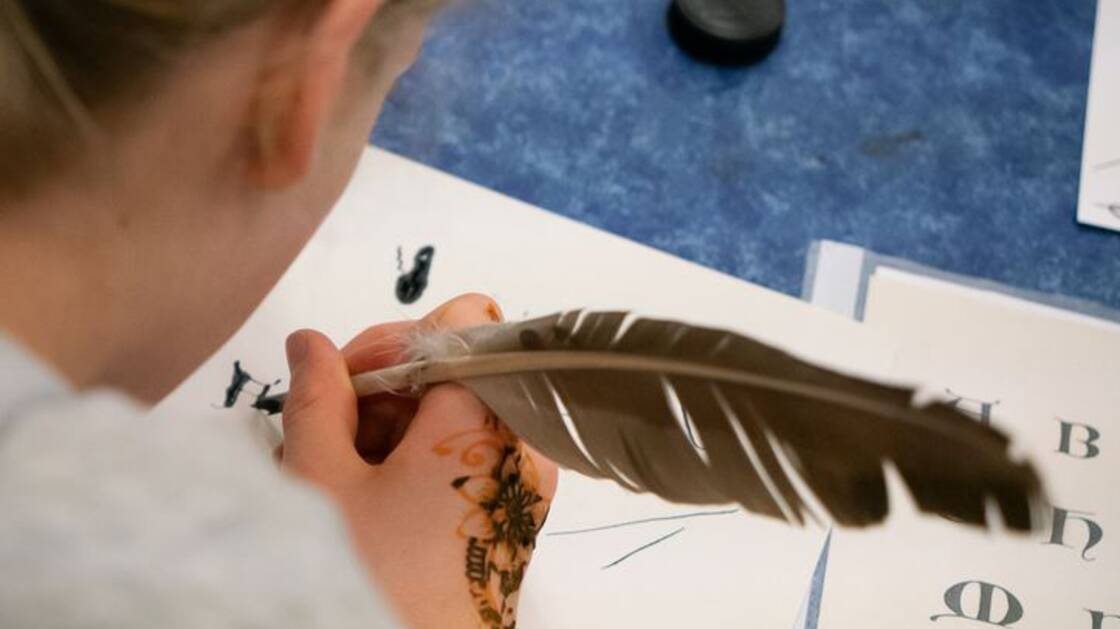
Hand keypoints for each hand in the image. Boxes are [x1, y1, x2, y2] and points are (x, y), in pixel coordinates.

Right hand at [279, 294, 558, 628]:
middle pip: (456, 371)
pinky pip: (468, 460)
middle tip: (329, 435)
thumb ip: (315, 399)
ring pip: (457, 417)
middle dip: (384, 392)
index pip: (461, 321)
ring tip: (346, 480)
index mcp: (483, 420)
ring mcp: (521, 482)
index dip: (393, 341)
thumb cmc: (375, 587)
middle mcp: (519, 444)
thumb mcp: (322, 483)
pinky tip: (375, 500)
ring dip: (394, 431)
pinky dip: (417, 463)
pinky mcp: (512, 514)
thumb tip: (311, 345)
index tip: (343, 377)